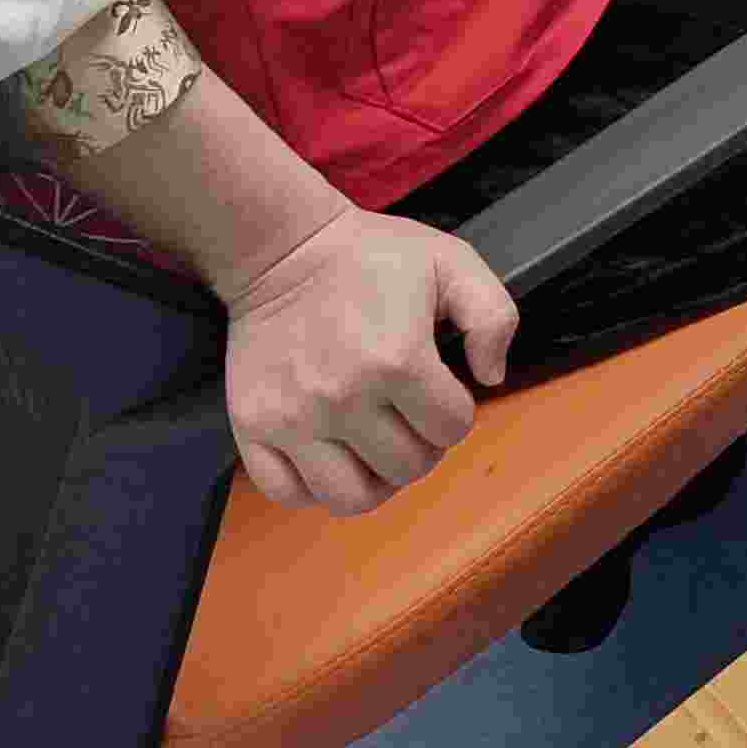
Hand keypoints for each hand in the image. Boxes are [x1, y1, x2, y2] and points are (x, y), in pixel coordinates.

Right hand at [217, 206, 516, 513]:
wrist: (285, 249)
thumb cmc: (370, 256)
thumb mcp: (453, 262)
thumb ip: (494, 317)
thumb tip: (490, 377)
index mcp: (398, 359)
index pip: (451, 429)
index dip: (456, 412)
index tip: (441, 390)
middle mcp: (343, 397)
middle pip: (407, 467)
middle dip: (423, 445)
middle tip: (412, 415)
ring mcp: (294, 417)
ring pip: (351, 498)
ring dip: (376, 479)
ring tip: (377, 444)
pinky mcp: (253, 426)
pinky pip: (289, 492)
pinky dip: (315, 487)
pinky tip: (333, 454)